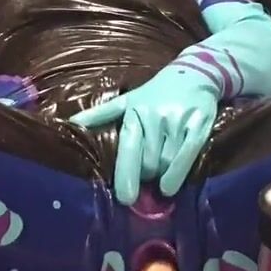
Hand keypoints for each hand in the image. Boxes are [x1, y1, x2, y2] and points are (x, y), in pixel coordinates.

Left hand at [70, 67, 218, 204]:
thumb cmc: (157, 92)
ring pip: (166, 162)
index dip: (126, 176)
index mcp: (135, 112)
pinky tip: (170, 186)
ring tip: (162, 170)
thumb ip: (101, 114)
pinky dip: (177, 175)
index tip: (125, 198)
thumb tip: (70, 123)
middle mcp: (156, 117)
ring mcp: (178, 121)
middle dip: (146, 174)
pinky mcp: (199, 125)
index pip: (128, 149)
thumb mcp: (129, 100)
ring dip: (162, 174)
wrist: (195, 73)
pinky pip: (187, 157)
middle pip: (148, 163)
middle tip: (147, 174)